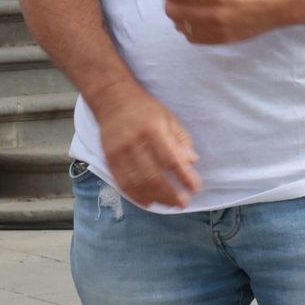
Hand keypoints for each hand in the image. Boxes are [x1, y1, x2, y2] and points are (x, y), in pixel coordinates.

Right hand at [92, 87, 201, 208]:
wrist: (113, 99)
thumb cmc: (146, 109)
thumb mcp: (170, 118)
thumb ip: (181, 140)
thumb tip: (192, 162)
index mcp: (153, 130)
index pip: (171, 159)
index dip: (184, 176)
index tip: (195, 189)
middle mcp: (135, 142)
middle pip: (153, 175)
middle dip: (170, 193)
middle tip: (183, 203)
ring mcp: (120, 152)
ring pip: (137, 182)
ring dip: (155, 197)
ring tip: (169, 205)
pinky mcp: (109, 158)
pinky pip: (122, 182)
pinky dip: (135, 195)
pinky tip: (148, 202)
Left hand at [150, 0, 294, 44]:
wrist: (277, 4)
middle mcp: (213, 10)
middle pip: (173, 10)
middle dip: (169, 2)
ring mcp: (218, 28)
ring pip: (180, 25)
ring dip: (179, 17)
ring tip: (188, 10)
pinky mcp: (222, 40)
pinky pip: (192, 38)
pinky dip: (188, 29)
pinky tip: (195, 22)